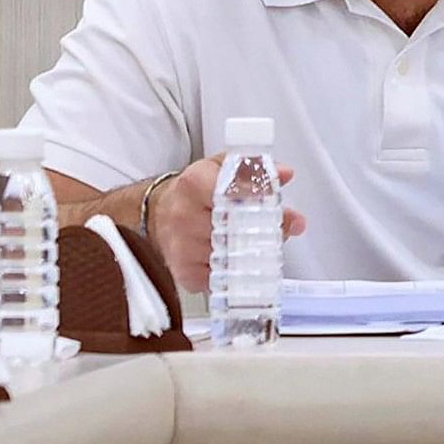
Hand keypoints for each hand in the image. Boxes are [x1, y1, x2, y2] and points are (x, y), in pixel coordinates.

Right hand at [154, 159, 306, 291]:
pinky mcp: (185, 272)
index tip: (280, 204)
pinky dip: (238, 272)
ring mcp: (182, 246)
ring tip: (263, 242)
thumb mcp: (222, 166)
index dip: (262, 198)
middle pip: (237, 227)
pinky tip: (242, 261)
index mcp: (195, 184)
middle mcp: (184, 216)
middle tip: (283, 227)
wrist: (158, 213)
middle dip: (266, 228)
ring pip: (234, 254)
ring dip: (255, 251)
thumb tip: (285, 173)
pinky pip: (222, 278)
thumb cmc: (194, 190)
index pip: (234, 192)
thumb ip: (255, 167)